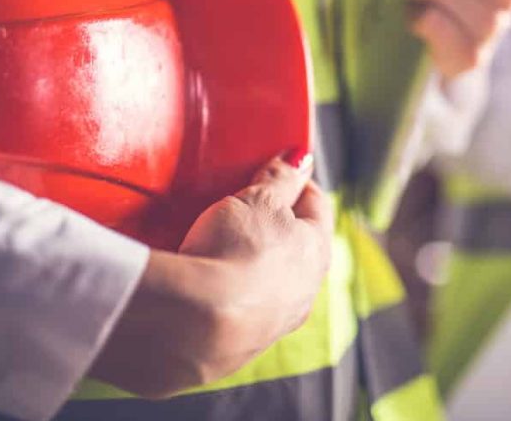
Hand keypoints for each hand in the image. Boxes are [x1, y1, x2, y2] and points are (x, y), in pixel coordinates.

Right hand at [91, 151, 332, 397]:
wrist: (193, 327)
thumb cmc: (235, 251)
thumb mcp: (258, 199)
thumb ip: (281, 177)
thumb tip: (302, 156)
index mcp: (317, 252)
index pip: (316, 206)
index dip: (297, 183)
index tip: (279, 170)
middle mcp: (305, 294)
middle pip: (294, 248)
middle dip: (273, 225)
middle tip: (243, 205)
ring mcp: (273, 327)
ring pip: (268, 285)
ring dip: (250, 265)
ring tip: (217, 246)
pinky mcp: (236, 353)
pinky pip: (236, 314)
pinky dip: (224, 297)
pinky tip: (202, 287)